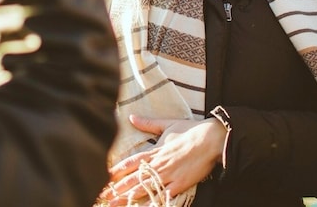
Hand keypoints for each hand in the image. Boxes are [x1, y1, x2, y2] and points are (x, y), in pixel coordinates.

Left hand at [99, 116, 224, 204]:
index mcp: (155, 150)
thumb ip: (148, 123)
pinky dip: (154, 202)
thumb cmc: (190, 130)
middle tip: (106, 195)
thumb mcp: (167, 124)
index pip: (133, 161)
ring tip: (118, 203)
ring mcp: (169, 175)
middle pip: (135, 178)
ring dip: (131, 196)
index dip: (119, 169)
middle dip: (120, 188)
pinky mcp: (180, 184)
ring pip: (145, 188)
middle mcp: (159, 164)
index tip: (108, 176)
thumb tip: (132, 117)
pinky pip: (164, 196)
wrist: (210, 139)